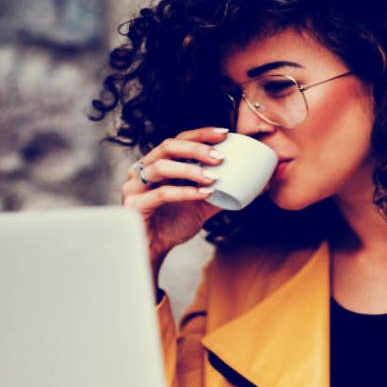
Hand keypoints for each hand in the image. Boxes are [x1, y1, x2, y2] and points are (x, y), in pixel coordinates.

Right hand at [122, 127, 229, 280]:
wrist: (152, 252)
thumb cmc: (171, 226)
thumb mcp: (200, 206)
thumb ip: (219, 193)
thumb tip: (252, 187)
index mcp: (157, 164)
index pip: (178, 140)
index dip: (200, 134)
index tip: (224, 134)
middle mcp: (142, 170)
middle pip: (168, 146)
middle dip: (196, 148)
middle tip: (220, 157)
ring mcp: (135, 186)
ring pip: (161, 167)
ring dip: (190, 169)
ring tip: (212, 177)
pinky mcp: (134, 204)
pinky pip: (161, 194)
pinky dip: (184, 192)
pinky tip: (203, 194)